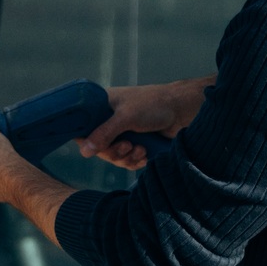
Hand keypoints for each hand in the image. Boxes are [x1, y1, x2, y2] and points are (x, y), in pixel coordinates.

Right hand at [78, 77, 211, 170]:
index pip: (82, 127)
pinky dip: (135, 160)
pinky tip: (146, 152)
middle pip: (98, 147)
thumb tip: (84, 152)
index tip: (98, 146)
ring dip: (126, 157)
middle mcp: (109, 120)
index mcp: (102, 107)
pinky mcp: (136, 144)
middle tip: (127, 146)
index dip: (87, 141)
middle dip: (113, 152)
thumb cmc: (154, 105)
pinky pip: (127, 161)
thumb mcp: (126, 117)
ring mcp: (123, 133)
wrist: (184, 110)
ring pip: (113, 156)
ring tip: (141, 149)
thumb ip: (104, 134)